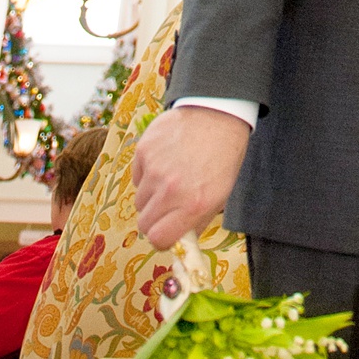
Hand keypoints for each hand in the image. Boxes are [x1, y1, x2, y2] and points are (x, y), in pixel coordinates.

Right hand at [131, 104, 250, 249]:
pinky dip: (147, 174)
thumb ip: (195, 223)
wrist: (217, 115)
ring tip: (171, 177)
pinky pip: (137, 177)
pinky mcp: (143, 150)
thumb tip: (176, 244)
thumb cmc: (222, 158)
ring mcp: (155, 169)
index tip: (167, 232)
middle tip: (168, 206)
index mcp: (193, 205)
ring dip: (151, 196)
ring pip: (139, 200)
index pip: (159, 239)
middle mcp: (171, 189)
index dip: (162, 238)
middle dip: (155, 220)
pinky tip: (165, 161)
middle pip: (144, 223)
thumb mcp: (219, 196)